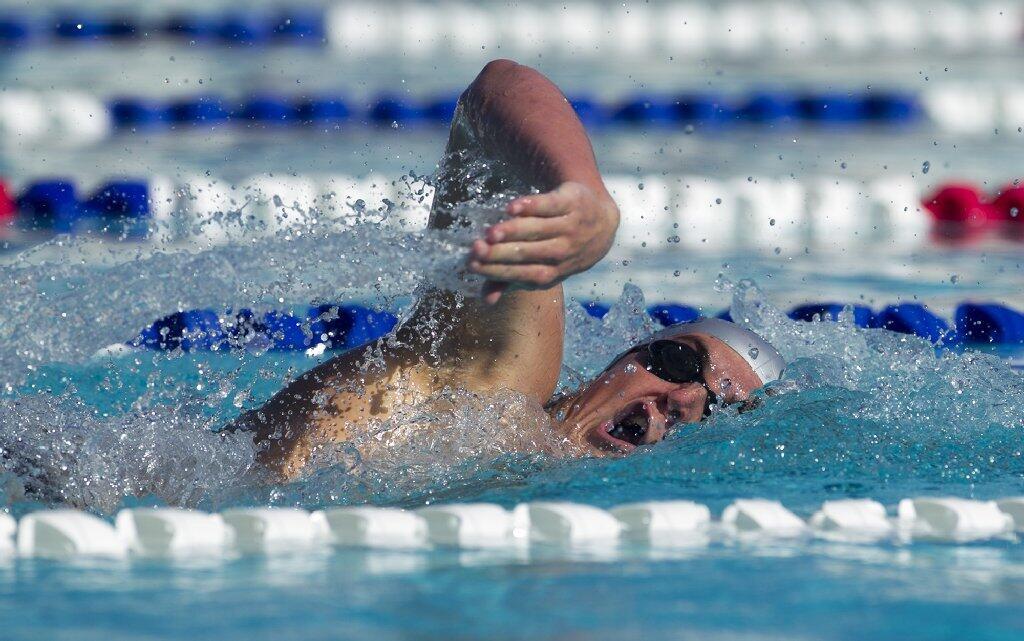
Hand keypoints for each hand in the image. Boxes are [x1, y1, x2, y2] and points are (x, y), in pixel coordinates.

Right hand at [467, 182, 619, 303]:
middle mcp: (564, 252)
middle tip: (476, 249)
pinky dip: (531, 206)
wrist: (602, 223)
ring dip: (512, 231)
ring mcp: (570, 227)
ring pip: (538, 229)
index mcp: (553, 272)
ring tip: (490, 233)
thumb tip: (486, 300)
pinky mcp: (573, 202)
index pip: (523, 274)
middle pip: (528, 253)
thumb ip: (511, 280)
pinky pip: (550, 205)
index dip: (498, 271)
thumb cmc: (560, 248)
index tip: (473, 265)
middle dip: (500, 253)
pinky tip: (512, 208)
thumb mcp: (542, 267)